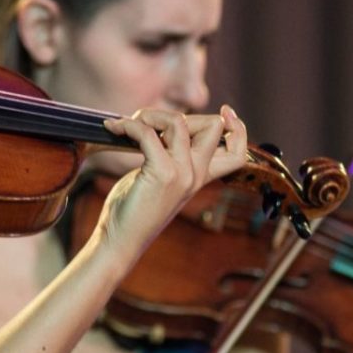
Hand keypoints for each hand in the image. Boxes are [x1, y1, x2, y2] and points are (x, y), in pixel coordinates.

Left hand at [95, 105, 247, 256]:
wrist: (120, 241)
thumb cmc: (132, 209)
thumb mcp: (158, 177)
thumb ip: (167, 154)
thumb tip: (156, 124)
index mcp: (201, 177)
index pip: (238, 152)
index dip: (238, 128)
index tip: (224, 111)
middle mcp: (196, 174)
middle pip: (213, 126)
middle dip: (179, 113)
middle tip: (146, 123)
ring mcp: (182, 174)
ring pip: (179, 122)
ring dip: (150, 115)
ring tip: (127, 125)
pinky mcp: (162, 174)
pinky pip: (148, 133)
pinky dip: (128, 125)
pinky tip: (114, 128)